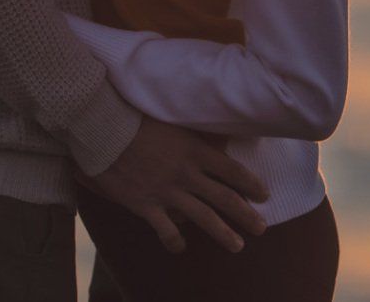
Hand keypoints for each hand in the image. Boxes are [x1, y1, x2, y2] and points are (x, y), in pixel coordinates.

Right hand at [81, 117, 268, 253]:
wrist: (105, 130)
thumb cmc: (139, 119)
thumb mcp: (175, 121)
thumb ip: (197, 134)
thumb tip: (221, 137)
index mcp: (196, 150)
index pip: (233, 171)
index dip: (252, 185)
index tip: (264, 195)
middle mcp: (187, 174)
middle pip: (226, 199)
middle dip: (247, 216)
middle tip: (262, 228)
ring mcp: (167, 192)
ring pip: (204, 219)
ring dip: (224, 234)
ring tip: (237, 246)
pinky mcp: (146, 205)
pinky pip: (166, 231)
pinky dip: (175, 242)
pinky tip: (180, 248)